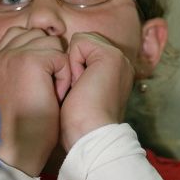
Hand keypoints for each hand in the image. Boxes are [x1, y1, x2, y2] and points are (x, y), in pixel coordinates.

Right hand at [0, 27, 70, 175]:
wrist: (20, 147)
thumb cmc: (24, 129)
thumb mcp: (17, 94)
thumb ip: (20, 71)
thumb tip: (40, 57)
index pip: (19, 33)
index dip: (39, 50)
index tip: (43, 77)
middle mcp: (0, 56)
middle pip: (38, 35)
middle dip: (50, 58)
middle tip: (46, 89)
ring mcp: (13, 56)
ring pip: (51, 44)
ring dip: (58, 68)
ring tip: (50, 93)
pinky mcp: (29, 61)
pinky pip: (61, 57)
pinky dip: (64, 77)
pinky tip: (54, 96)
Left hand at [60, 32, 134, 150]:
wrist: (88, 136)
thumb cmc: (78, 124)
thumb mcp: (78, 93)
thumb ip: (78, 75)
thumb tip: (59, 61)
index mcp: (115, 72)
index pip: (84, 52)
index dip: (71, 69)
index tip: (78, 95)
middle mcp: (121, 62)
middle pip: (82, 44)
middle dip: (72, 65)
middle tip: (79, 92)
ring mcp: (118, 58)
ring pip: (80, 42)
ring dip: (72, 65)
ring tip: (80, 89)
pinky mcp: (110, 56)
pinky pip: (79, 43)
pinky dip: (73, 63)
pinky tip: (80, 85)